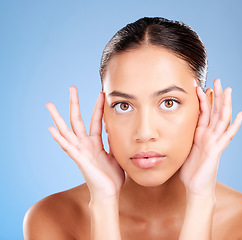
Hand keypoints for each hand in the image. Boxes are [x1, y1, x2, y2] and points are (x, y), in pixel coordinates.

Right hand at [46, 86, 124, 200]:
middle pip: (77, 120)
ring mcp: (80, 151)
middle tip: (71, 87)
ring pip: (67, 130)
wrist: (110, 193)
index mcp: (96, 143)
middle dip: (75, 103)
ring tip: (49, 105)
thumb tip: (114, 129)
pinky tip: (51, 129)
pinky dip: (59, 138)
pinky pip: (68, 147)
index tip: (101, 94)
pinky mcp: (79, 159)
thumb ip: (113, 142)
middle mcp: (86, 144)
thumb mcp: (116, 154)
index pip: (96, 120)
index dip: (98, 107)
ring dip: (58, 117)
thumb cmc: (112, 176)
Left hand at [179, 79, 241, 197]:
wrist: (195, 187)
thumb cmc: (189, 171)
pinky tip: (241, 114)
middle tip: (218, 80)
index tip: (199, 86)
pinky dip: (235, 125)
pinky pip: (227, 136)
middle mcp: (209, 136)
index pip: (203, 113)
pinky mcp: (217, 150)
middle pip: (215, 112)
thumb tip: (169, 130)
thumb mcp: (182, 149)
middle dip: (216, 96)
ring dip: (225, 104)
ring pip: (222, 119)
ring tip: (228, 90)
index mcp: (200, 135)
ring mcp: (214, 142)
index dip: (202, 99)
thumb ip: (181, 138)